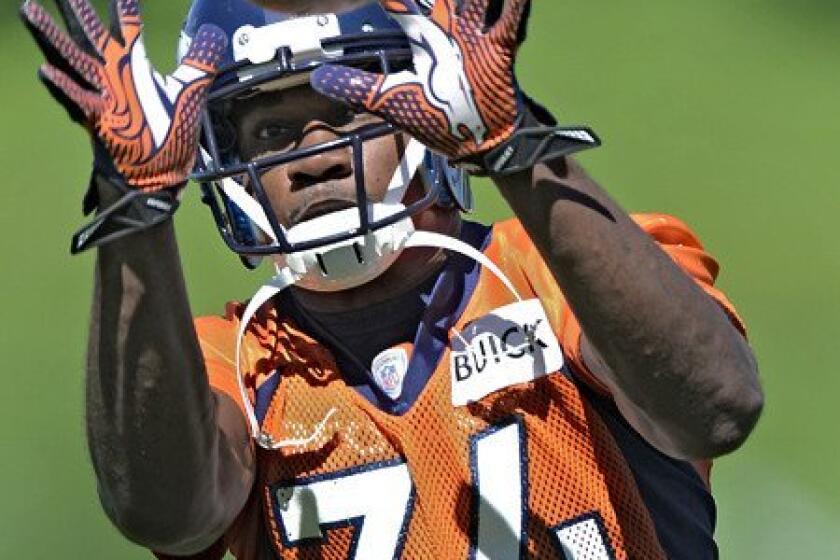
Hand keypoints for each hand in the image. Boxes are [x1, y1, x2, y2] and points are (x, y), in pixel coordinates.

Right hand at [21, 0, 226, 191]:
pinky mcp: (99, 119)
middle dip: (76, 8)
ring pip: (73, 59)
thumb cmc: (168, 132)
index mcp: (133, 64)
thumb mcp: (191, 91)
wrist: (158, 173)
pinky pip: (77, 101)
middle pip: (90, 32)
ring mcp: (104, 95)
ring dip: (51, 36)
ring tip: (30, 9)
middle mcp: (114, 74)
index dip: (124, 5)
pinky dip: (62, 87)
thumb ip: (200, 61)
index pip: (126, 24)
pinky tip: (47, 71)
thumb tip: (214, 33)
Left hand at [311, 0, 528, 161]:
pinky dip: (512, 4)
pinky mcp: (499, 50)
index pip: (403, 2)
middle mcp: (449, 32)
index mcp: (422, 37)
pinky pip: (509, 19)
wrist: (477, 144)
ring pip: (475, 0)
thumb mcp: (390, 101)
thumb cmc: (437, 121)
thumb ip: (357, 86)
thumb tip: (317, 79)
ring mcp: (475, 38)